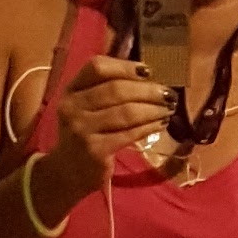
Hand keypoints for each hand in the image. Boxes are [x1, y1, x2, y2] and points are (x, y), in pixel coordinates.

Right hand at [46, 48, 172, 203]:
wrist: (68, 171)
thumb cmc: (86, 132)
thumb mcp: (86, 106)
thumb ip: (107, 86)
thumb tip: (146, 72)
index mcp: (71, 89)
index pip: (97, 67)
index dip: (125, 66)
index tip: (149, 71)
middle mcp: (72, 106)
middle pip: (116, 89)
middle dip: (148, 90)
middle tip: (169, 94)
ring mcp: (82, 129)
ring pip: (126, 112)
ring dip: (153, 109)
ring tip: (168, 108)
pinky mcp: (95, 150)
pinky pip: (130, 133)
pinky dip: (149, 127)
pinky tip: (161, 124)